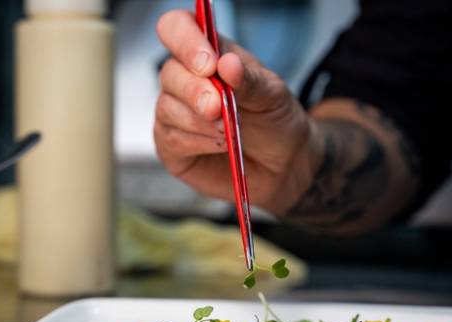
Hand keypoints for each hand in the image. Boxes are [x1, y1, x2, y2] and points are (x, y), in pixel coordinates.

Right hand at [154, 10, 320, 213]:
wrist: (283, 163)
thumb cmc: (274, 120)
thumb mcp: (272, 95)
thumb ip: (250, 80)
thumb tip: (227, 64)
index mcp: (207, 53)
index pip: (177, 28)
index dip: (185, 41)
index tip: (209, 65)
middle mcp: (185, 79)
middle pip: (169, 72)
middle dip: (195, 92)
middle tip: (218, 108)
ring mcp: (175, 112)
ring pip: (167, 108)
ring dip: (200, 122)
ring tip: (229, 131)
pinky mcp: (172, 145)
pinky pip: (171, 138)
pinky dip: (198, 142)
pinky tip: (220, 144)